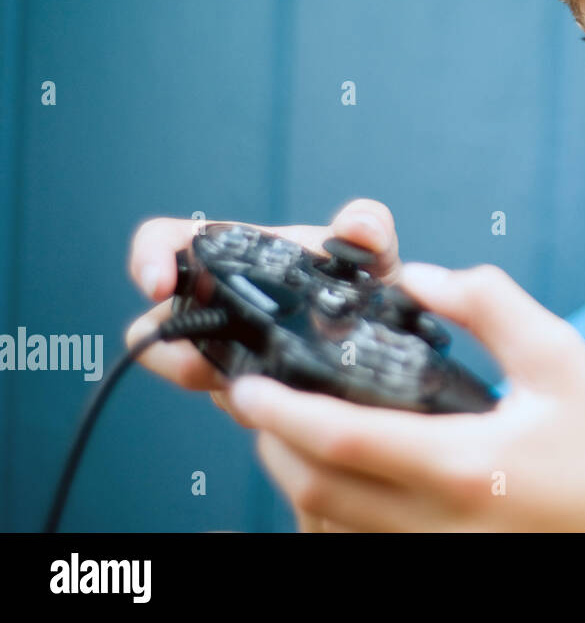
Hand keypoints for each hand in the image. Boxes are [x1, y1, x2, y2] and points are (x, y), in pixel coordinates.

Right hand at [124, 198, 401, 424]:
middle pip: (158, 325)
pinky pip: (235, 404)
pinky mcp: (249, 391)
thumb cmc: (368, 280)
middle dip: (170, 350)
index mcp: (236, 255)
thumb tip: (356, 225)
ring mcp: (229, 349)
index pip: (166, 242)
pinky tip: (288, 404)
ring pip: (192, 372)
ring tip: (260, 386)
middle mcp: (220, 302)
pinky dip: (256, 406)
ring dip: (217, 382)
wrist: (390, 334)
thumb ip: (371, 226)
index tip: (157, 284)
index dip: (148, 257)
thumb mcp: (374, 250)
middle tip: (206, 366)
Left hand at [229, 262, 584, 531]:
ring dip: (296, 479)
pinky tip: (344, 473)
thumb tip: (418, 277)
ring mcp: (441, 556)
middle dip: (270, 444)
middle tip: (258, 397)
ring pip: (331, 525)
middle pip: (316, 491)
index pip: (343, 440)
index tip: (248, 382)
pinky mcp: (446, 567)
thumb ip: (488, 305)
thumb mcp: (559, 357)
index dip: (282, 411)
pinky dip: (334, 511)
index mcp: (466, 465)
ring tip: (291, 429)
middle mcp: (442, 524)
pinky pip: (363, 545)